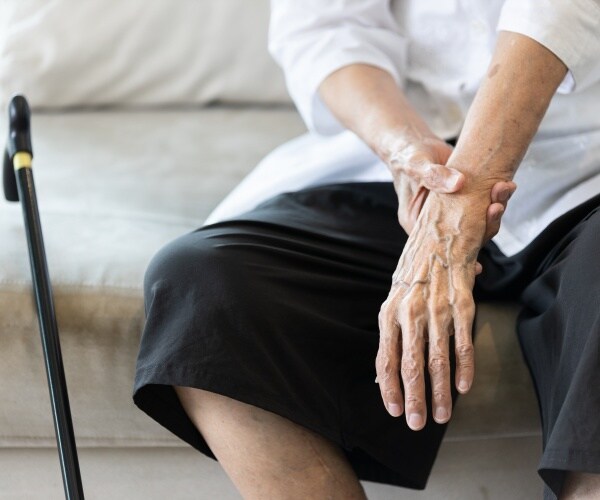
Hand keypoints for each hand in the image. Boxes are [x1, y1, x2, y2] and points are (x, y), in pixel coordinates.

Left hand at [375, 190, 487, 429]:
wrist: (443, 223)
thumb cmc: (418, 263)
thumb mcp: (396, 293)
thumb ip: (393, 328)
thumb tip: (385, 367)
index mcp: (388, 311)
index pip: (384, 358)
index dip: (388, 387)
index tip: (392, 410)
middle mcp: (408, 311)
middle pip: (409, 364)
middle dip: (412, 399)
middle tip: (416, 425)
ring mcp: (435, 307)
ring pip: (435, 359)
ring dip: (438, 392)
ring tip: (441, 417)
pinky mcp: (461, 301)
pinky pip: (463, 342)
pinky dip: (464, 368)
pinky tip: (464, 388)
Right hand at [386, 133, 515, 245]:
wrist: (417, 143)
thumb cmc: (409, 156)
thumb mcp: (415, 165)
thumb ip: (433, 175)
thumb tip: (459, 183)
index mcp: (417, 222)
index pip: (439, 247)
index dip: (460, 251)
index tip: (478, 254)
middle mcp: (436, 223)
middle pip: (465, 238)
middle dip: (486, 225)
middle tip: (496, 206)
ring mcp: (452, 213)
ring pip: (478, 224)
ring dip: (495, 210)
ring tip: (503, 188)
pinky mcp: (465, 201)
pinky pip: (483, 207)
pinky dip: (496, 197)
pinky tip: (506, 185)